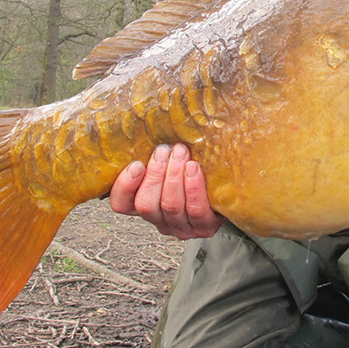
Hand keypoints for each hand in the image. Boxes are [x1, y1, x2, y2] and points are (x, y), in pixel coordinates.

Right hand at [109, 143, 223, 238]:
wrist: (227, 187)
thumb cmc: (193, 166)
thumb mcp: (170, 160)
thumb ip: (157, 152)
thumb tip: (150, 121)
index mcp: (144, 204)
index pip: (121, 204)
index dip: (124, 186)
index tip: (136, 163)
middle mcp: (159, 220)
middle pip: (146, 204)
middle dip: (155, 174)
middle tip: (164, 150)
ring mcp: (181, 227)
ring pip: (170, 206)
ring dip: (174, 176)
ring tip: (181, 153)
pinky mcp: (204, 227)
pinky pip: (195, 209)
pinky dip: (193, 187)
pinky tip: (193, 168)